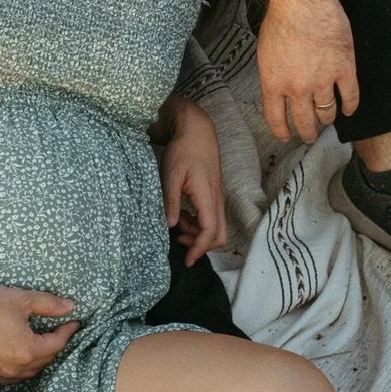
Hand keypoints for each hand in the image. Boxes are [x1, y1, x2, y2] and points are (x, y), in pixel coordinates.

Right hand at [0, 281, 79, 383]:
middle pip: (45, 360)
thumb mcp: (21, 299)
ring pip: (28, 371)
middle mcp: (15, 367)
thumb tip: (70, 306)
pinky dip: (20, 368)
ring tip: (41, 344)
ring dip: (39, 359)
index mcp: (27, 350)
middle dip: (55, 345)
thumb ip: (48, 304)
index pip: (57, 344)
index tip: (74, 322)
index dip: (68, 331)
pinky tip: (19, 357)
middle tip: (59, 331)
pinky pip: (11, 376)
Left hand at [157, 97, 227, 265]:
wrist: (197, 131)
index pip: (210, 232)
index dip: (199, 249)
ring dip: (197, 233)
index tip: (187, 260)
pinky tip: (182, 214)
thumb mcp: (171, 176)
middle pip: (219, 235)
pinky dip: (198, 223)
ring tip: (177, 225)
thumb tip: (171, 226)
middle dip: (201, 245)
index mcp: (207, 196)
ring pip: (215, 227)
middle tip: (180, 243)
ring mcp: (217, 197)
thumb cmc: (183, 150)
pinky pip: (211, 217)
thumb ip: (171, 201)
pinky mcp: (214, 194)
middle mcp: (217, 200)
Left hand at [257, 0, 359, 142]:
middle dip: (307, 132)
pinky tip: (348, 109)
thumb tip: (277, 93)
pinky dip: (350, 106)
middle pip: (304, 121)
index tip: (286, 135)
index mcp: (274, 84)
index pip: (276, 119)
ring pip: (327, 112)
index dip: (282, 131)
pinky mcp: (344, 69)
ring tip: (327, 120)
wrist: (303, 0)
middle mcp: (298, 88)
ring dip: (327, 119)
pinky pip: (350, 96)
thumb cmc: (281, 21)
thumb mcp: (264, 54)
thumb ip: (272, 77)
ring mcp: (323, 80)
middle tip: (309, 135)